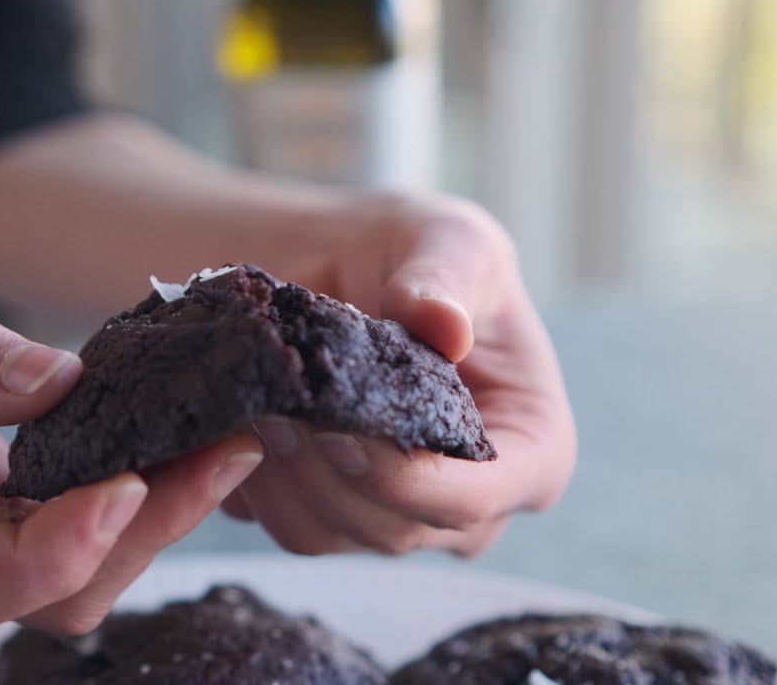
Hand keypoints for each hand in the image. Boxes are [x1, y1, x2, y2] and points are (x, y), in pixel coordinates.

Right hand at [0, 210, 261, 640]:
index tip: (134, 482)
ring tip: (219, 440)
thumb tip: (61, 389)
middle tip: (225, 446)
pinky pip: (42, 529)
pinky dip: (113, 495)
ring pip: (48, 577)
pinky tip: (165, 436)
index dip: (48, 556)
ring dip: (143, 522)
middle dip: (136, 535)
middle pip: (22, 594)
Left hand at [222, 194, 575, 556]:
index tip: (340, 430)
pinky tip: (245, 421)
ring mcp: (397, 515)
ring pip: (328, 535)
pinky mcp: (331, 515)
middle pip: (393, 528)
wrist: (345, 260)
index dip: (404, 479)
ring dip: (283, 477)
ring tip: (261, 403)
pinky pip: (283, 523)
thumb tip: (446, 328)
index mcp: (531, 451)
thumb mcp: (448, 240)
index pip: (475, 499)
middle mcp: (468, 502)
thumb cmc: (421, 255)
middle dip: (327, 471)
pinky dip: (255, 480)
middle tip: (281, 403)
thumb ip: (446, 279)